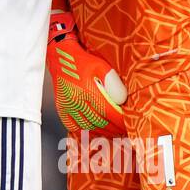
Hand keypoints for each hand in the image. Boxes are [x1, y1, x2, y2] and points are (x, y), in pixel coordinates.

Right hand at [48, 12, 127, 137]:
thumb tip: (122, 100)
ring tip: (114, 131)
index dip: (121, 121)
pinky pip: (74, 127)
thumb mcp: (101, 66)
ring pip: (88, 127)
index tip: (130, 123)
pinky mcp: (62, 109)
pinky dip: (87, 131)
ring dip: (102, 132)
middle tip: (124, 129)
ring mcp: (67, 107)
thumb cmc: (82, 61)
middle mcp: (75, 101)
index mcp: (87, 90)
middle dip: (114, 128)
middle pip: (99, 122)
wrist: (60, 57)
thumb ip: (113, 82)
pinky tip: (96, 130)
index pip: (109, 112)